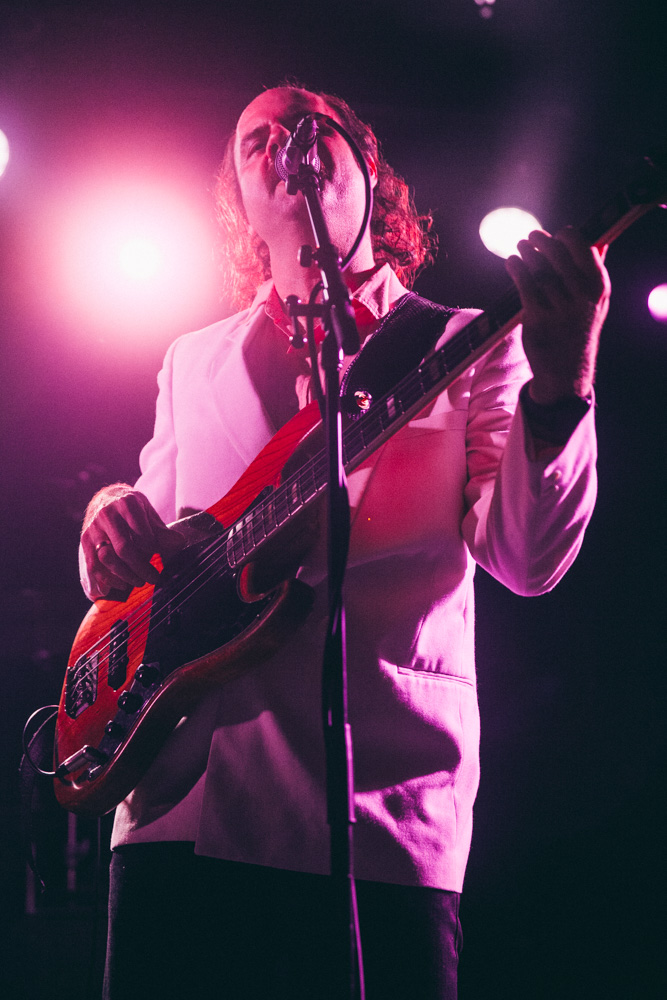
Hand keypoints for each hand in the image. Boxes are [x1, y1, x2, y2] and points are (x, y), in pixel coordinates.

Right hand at [81, 485, 184, 596]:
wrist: (107, 498)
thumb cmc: (133, 509)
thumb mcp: (149, 513)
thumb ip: (161, 530)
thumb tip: (180, 542)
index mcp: (127, 503)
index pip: (141, 534)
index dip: (153, 550)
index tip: (161, 557)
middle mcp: (106, 514)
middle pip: (124, 549)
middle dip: (141, 568)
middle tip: (154, 578)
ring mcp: (93, 528)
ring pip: (107, 559)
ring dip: (124, 575)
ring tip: (139, 582)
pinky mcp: (84, 541)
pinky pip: (94, 566)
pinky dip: (107, 579)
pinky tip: (122, 584)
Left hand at [506, 228, 610, 404]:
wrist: (565, 371)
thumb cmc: (578, 329)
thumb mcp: (596, 303)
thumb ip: (595, 273)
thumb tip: (597, 242)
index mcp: (598, 287)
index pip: (583, 248)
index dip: (566, 237)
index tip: (556, 235)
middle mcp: (582, 296)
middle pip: (558, 255)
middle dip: (542, 241)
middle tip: (530, 238)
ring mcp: (559, 308)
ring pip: (539, 268)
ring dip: (527, 253)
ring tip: (520, 248)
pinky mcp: (538, 318)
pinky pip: (525, 284)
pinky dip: (516, 268)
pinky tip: (512, 263)